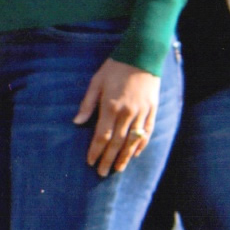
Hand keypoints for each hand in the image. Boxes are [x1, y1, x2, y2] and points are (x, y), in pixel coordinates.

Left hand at [73, 57, 160, 177]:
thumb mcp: (96, 82)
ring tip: (117, 169)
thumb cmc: (115, 68)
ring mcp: (142, 113)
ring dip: (125, 157)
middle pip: (117, 143)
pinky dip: (141, 145)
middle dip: (108, 159)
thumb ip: (87, 104)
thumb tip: (77, 122)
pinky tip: (135, 154)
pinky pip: (147, 132)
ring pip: (133, 141)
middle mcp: (128, 113)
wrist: (142, 56)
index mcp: (111, 107)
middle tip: (102, 173)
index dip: (96, 151)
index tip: (90, 162)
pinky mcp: (152, 110)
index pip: (102, 136)